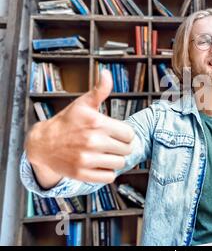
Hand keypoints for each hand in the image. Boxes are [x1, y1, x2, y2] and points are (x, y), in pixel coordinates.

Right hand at [25, 70, 134, 185]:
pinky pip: (109, 177)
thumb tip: (106, 73)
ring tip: (106, 153)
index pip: (129, 134)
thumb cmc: (67, 122)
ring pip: (120, 163)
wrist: (43, 144)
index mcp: (96, 123)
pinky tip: (100, 164)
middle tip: (111, 143)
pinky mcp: (82, 174)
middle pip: (127, 149)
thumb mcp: (83, 104)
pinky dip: (107, 172)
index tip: (116, 133)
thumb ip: (99, 90)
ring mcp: (87, 159)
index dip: (125, 134)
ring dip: (115, 159)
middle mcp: (92, 141)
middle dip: (121, 146)